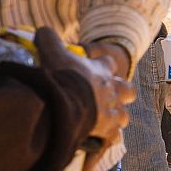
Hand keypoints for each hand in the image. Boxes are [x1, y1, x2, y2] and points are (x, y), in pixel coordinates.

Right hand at [34, 28, 135, 170]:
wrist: (67, 102)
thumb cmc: (63, 76)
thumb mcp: (54, 53)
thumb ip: (49, 40)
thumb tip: (42, 30)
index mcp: (101, 71)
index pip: (109, 63)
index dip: (105, 64)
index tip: (99, 65)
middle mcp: (111, 90)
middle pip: (128, 90)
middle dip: (122, 93)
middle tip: (110, 97)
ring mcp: (111, 110)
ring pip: (124, 115)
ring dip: (117, 117)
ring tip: (107, 120)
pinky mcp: (107, 129)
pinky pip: (113, 136)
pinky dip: (108, 138)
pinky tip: (101, 140)